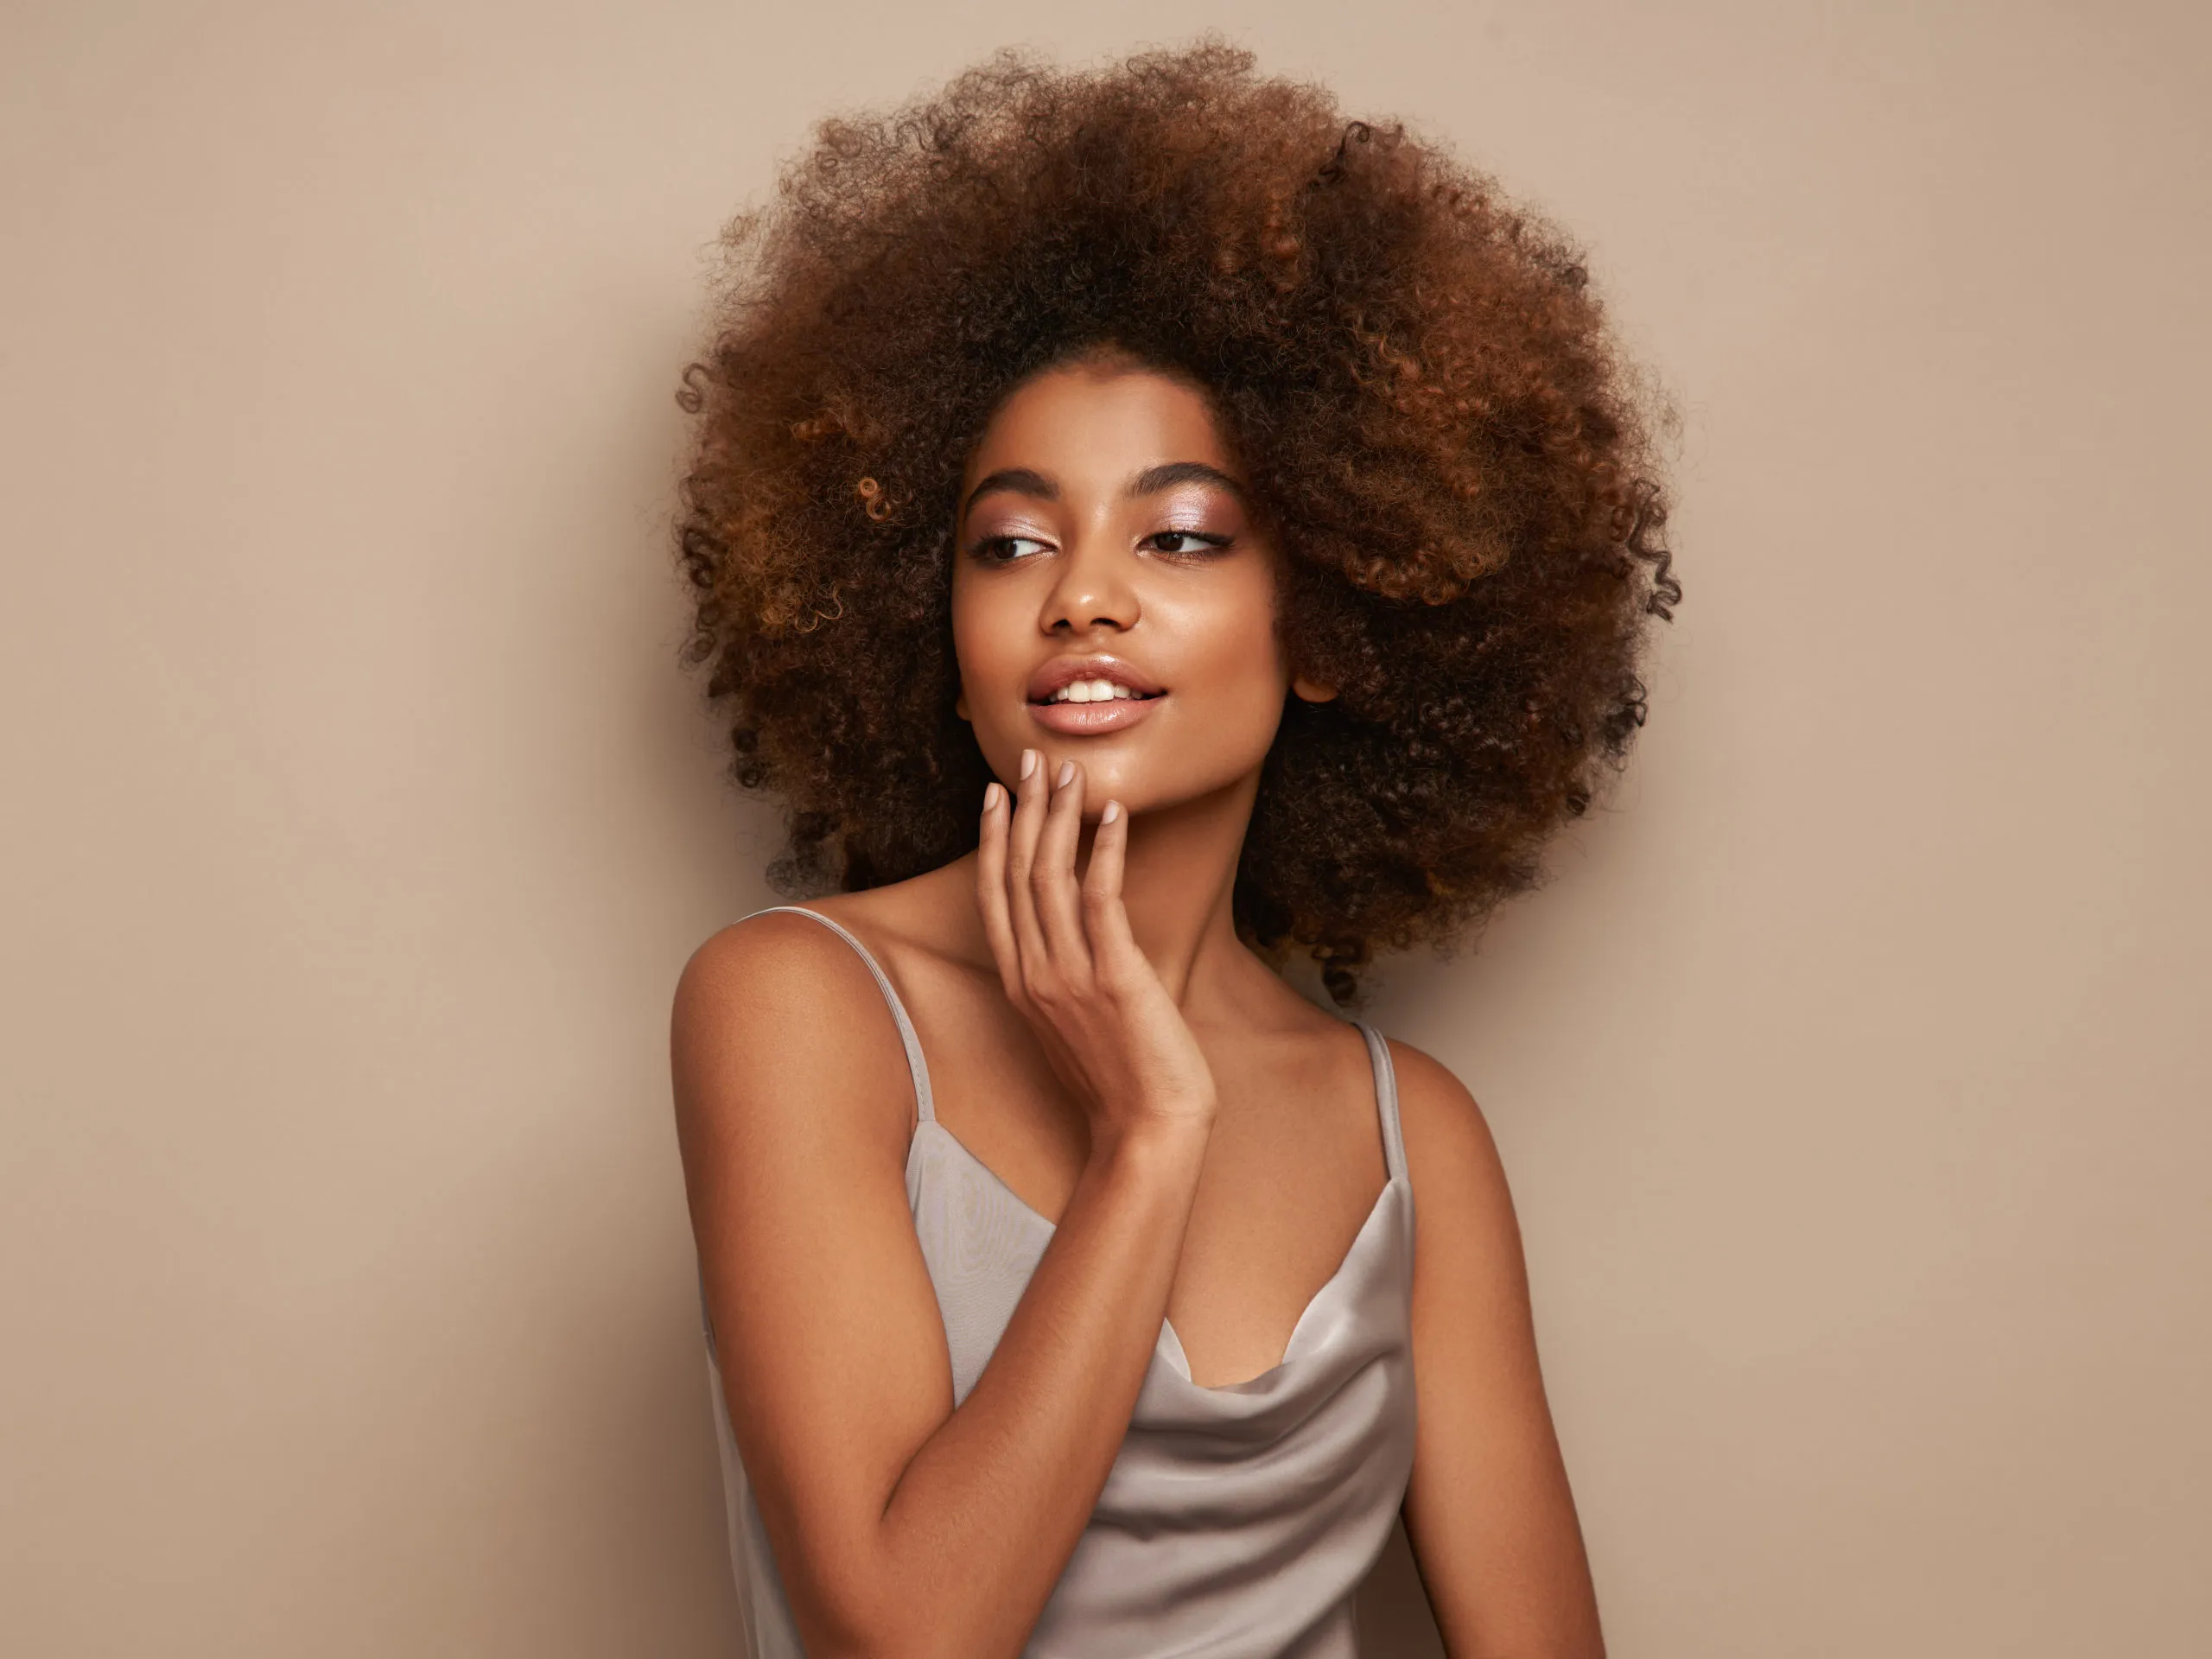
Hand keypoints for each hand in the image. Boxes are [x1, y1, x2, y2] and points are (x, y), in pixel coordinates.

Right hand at [975, 751, 1217, 1147]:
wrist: (1147, 1132)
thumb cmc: (1120, 1084)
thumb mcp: (1075, 1026)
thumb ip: (1067, 980)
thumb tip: (1082, 945)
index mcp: (1022, 984)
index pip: (994, 896)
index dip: (991, 840)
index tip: (994, 795)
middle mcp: (1036, 974)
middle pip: (1017, 874)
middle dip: (1022, 810)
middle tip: (1031, 760)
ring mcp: (1071, 976)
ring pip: (1050, 877)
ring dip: (1059, 818)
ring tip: (1069, 773)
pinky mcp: (1114, 977)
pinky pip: (1101, 899)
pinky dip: (1105, 850)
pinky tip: (1113, 815)